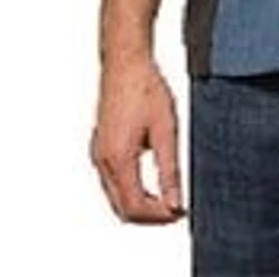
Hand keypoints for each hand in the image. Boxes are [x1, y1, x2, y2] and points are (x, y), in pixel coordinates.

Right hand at [89, 56, 186, 223]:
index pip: (134, 207)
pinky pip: (112, 181)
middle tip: (175, 210)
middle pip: (121, 208)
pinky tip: (150, 182)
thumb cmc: (145, 87)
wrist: (125, 61)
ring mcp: (98, 153)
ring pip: (115, 197)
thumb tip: (175, 202)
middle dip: (149, 216)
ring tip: (167, 199)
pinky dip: (130, 190)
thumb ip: (169, 170)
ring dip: (139, 204)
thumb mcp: (166, 129)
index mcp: (117, 158)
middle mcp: (103, 160)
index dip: (158, 217)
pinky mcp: (101, 146)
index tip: (180, 213)